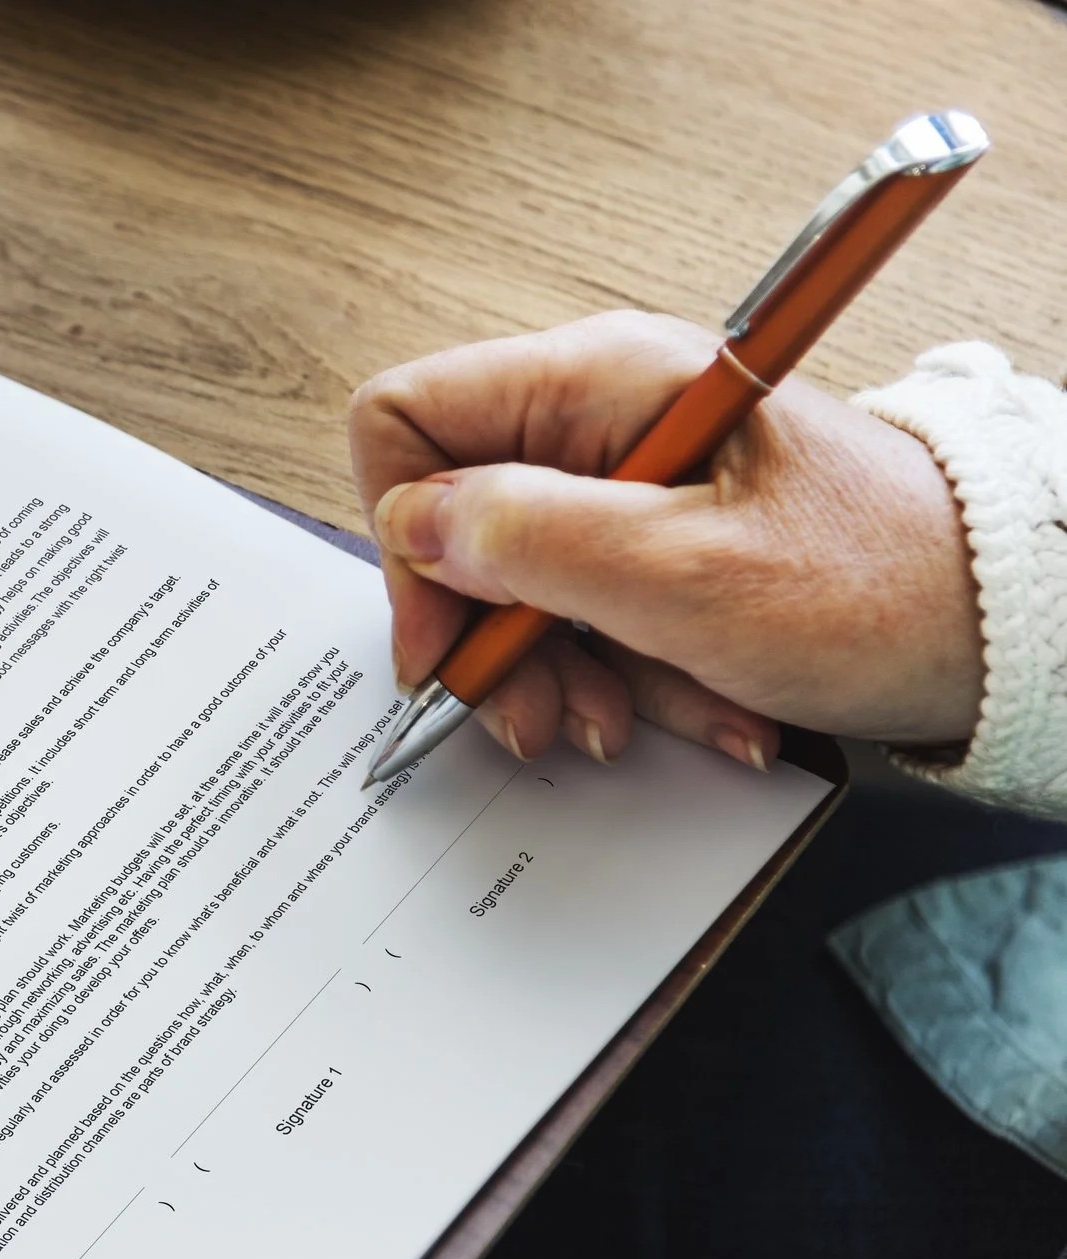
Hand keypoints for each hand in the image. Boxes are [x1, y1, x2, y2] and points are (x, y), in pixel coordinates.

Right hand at [350, 310, 981, 766]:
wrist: (1009, 625)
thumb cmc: (881, 584)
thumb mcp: (684, 575)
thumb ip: (530, 541)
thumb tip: (417, 527)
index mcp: (598, 383)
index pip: (408, 420)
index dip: (406, 535)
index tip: (448, 636)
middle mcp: (602, 417)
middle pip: (460, 521)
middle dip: (495, 637)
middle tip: (542, 713)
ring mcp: (631, 480)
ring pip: (521, 585)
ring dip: (567, 673)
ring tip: (635, 720)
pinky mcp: (662, 537)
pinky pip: (592, 613)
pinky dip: (630, 675)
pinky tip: (696, 708)